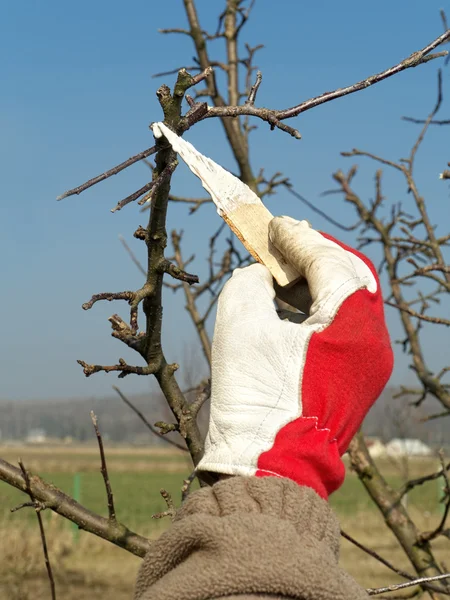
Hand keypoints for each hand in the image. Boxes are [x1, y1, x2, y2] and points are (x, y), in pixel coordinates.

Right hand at [197, 217, 392, 497]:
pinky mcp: (359, 377)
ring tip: (283, 269)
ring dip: (318, 279)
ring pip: (351, 300)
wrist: (268, 466)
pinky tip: (292, 303)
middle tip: (284, 240)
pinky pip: (346, 327)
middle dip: (316, 254)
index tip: (274, 224)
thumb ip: (251, 281)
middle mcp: (373, 340)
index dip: (299, 238)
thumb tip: (263, 274)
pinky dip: (320, 307)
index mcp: (351, 324)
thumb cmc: (253, 398)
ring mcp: (371, 362)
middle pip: (351, 276)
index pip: (330, 262)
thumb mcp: (240, 324)